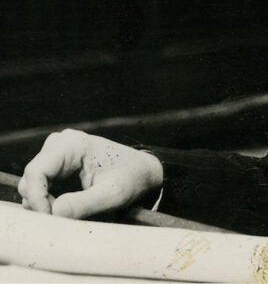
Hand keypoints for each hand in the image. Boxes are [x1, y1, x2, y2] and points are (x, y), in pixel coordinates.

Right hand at [18, 129, 163, 219]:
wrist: (142, 171)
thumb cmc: (131, 178)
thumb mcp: (113, 194)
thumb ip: (84, 204)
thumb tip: (54, 212)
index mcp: (73, 144)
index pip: (36, 172)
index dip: (37, 199)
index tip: (50, 219)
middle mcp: (60, 143)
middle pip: (31, 179)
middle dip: (41, 203)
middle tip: (64, 217)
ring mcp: (57, 152)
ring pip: (32, 184)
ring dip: (44, 203)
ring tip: (70, 210)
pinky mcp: (57, 164)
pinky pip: (40, 186)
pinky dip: (47, 200)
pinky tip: (67, 206)